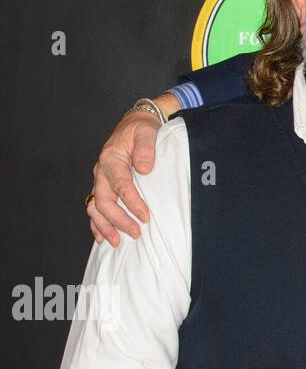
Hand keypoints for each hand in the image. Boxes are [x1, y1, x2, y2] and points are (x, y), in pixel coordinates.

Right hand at [88, 107, 166, 246]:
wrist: (135, 126)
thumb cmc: (142, 129)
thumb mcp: (146, 132)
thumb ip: (146, 148)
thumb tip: (143, 168)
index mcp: (111, 159)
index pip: (120, 184)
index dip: (132, 203)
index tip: (145, 217)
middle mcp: (101, 171)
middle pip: (104, 200)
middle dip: (118, 220)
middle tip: (136, 233)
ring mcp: (101, 181)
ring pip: (96, 207)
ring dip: (105, 226)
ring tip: (117, 242)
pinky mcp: (104, 187)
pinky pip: (96, 208)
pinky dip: (97, 224)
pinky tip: (102, 238)